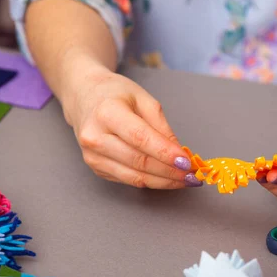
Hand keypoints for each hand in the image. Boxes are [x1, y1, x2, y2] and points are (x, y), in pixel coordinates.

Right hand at [62, 68, 201, 188]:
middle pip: (140, 162)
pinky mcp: (96, 168)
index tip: (188, 162)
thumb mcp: (143, 99)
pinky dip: (152, 181)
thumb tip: (179, 154)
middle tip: (193, 176)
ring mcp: (93, 156)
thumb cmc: (115, 94)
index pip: (141, 139)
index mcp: (107, 113)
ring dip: (164, 182)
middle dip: (170, 172)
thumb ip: (162, 127)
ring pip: (135, 177)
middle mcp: (95, 137)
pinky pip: (129, 180)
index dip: (166, 154)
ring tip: (185, 180)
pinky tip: (168, 178)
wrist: (83, 96)